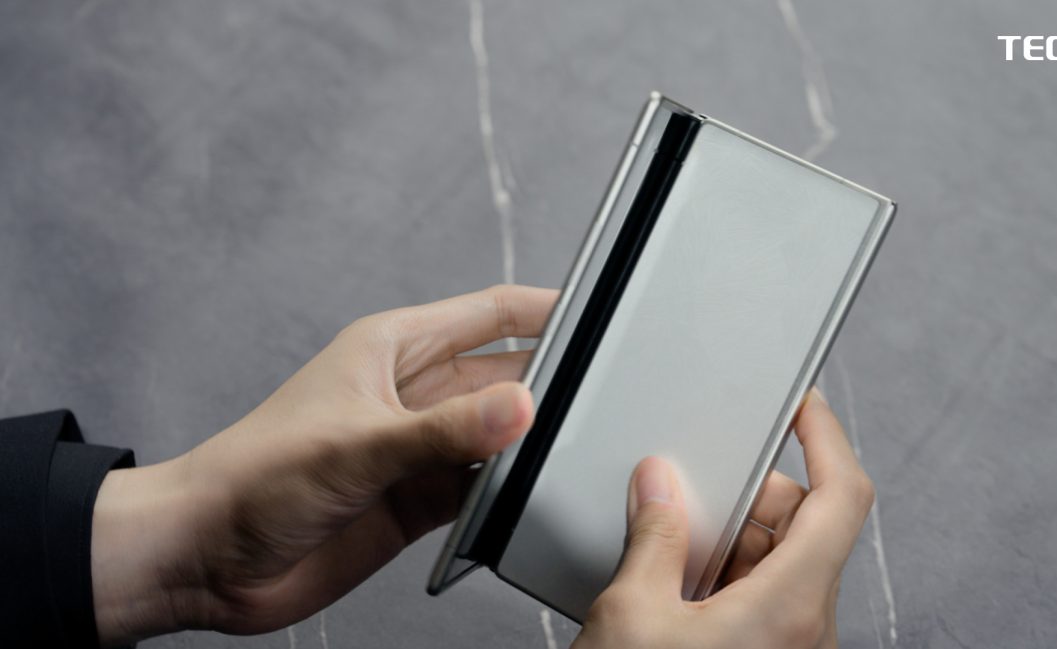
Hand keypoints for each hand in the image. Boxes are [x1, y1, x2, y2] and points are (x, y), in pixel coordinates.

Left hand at [91, 285, 557, 645]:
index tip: (598, 314)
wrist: (208, 557)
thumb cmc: (254, 477)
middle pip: (504, 374)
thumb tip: (520, 408)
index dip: (544, 309)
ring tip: (571, 450)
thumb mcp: (357, 444)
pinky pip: (482, 486)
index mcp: (394, 349)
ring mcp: (418, 448)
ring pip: (498, 433)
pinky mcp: (418, 499)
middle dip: (548, 383)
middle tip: (601, 397)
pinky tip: (528, 496)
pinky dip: (509, 492)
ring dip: (529, 442)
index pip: (489, 313)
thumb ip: (443, 430)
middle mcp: (413, 393)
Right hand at [573, 388, 874, 648]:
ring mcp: (790, 646)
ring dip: (732, 536)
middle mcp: (805, 627)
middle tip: (695, 486)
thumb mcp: (633, 617)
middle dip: (751, 494)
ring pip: (781, 559)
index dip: (826, 437)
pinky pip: (762, 593)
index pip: (842, 496)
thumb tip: (660, 484)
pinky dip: (725, 573)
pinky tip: (676, 582)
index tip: (802, 405)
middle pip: (805, 525)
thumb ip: (654, 537)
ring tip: (674, 545)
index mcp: (791, 607)